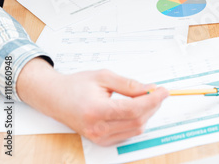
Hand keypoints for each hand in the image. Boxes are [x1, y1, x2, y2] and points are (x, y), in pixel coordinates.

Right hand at [17, 58, 168, 145]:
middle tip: (158, 91)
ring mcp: (99, 138)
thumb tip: (150, 89)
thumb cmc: (77, 85)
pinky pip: (128, 134)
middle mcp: (97, 128)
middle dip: (153, 105)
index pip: (133, 109)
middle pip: (137, 121)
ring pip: (135, 129)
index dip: (153, 100)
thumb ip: (129, 84)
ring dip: (147, 114)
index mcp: (96, 110)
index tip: (164, 90)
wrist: (55, 97)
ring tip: (146, 98)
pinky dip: (137, 122)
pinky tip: (136, 109)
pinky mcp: (101, 141)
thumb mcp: (104, 77)